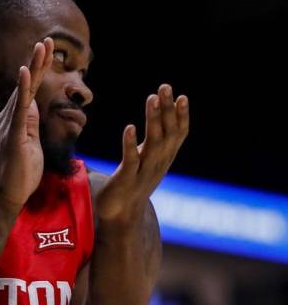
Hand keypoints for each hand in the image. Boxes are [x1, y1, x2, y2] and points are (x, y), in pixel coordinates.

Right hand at [0, 38, 53, 208]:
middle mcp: (9, 118)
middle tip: (45, 40)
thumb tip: (31, 106)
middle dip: (37, 61)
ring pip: (23, 91)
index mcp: (15, 121)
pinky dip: (22, 89)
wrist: (6, 197)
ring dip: (32, 67)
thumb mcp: (30, 144)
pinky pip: (18, 108)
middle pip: (26, 85)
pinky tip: (25, 72)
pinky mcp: (13, 135)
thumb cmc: (19, 175)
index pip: (29, 91)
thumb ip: (29, 124)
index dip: (38, 70)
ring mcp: (9, 125)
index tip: (45, 51)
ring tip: (41, 47)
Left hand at [96, 84, 189, 224]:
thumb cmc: (133, 185)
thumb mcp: (148, 162)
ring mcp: (144, 171)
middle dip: (168, 110)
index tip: (182, 95)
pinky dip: (131, 143)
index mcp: (164, 158)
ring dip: (153, 120)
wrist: (121, 216)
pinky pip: (131, 159)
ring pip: (152, 142)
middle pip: (167, 133)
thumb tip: (157, 122)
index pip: (178, 134)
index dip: (181, 116)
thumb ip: (154, 144)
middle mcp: (158, 163)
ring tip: (152, 99)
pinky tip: (130, 127)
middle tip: (166, 87)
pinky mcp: (126, 179)